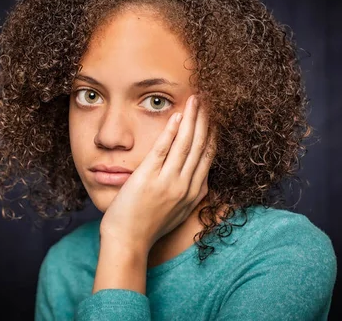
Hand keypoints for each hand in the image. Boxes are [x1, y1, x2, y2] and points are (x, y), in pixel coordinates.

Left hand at [99, 94, 216, 253]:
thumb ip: (189, 194)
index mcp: (193, 192)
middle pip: (199, 146)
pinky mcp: (149, 178)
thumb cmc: (148, 227)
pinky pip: (164, 150)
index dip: (212, 134)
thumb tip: (198, 180)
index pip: (207, 156)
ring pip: (185, 144)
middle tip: (208, 100)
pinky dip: (171, 131)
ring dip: (192, 119)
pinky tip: (177, 116)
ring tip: (195, 99)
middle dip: (205, 120)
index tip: (214, 117)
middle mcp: (185, 186)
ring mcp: (168, 182)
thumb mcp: (177, 212)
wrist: (128, 242)